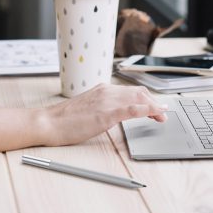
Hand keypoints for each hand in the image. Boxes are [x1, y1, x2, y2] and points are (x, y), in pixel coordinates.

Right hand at [38, 84, 168, 146]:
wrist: (49, 122)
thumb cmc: (64, 119)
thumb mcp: (87, 108)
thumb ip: (101, 106)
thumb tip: (114, 113)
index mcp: (102, 89)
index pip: (131, 91)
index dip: (146, 98)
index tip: (154, 106)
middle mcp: (107, 91)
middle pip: (139, 93)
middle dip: (154, 102)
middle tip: (163, 113)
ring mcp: (107, 101)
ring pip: (139, 99)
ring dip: (154, 107)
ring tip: (163, 116)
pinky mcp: (106, 113)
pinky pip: (132, 109)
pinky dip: (148, 110)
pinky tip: (156, 113)